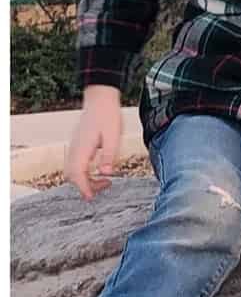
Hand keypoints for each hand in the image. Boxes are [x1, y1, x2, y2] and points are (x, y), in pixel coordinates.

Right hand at [65, 86, 122, 200]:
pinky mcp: (78, 145)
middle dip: (85, 186)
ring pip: (73, 170)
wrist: (100, 99)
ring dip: (85, 179)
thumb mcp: (113, 136)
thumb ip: (109, 155)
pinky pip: (76, 164)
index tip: (91, 197)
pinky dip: (84, 172)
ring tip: (105, 180)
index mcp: (82, 149)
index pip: (77, 174)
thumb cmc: (108, 116)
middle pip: (72, 175)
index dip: (83, 187)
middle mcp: (74, 149)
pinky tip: (99, 170)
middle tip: (105, 187)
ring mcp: (74, 147)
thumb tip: (107, 173)